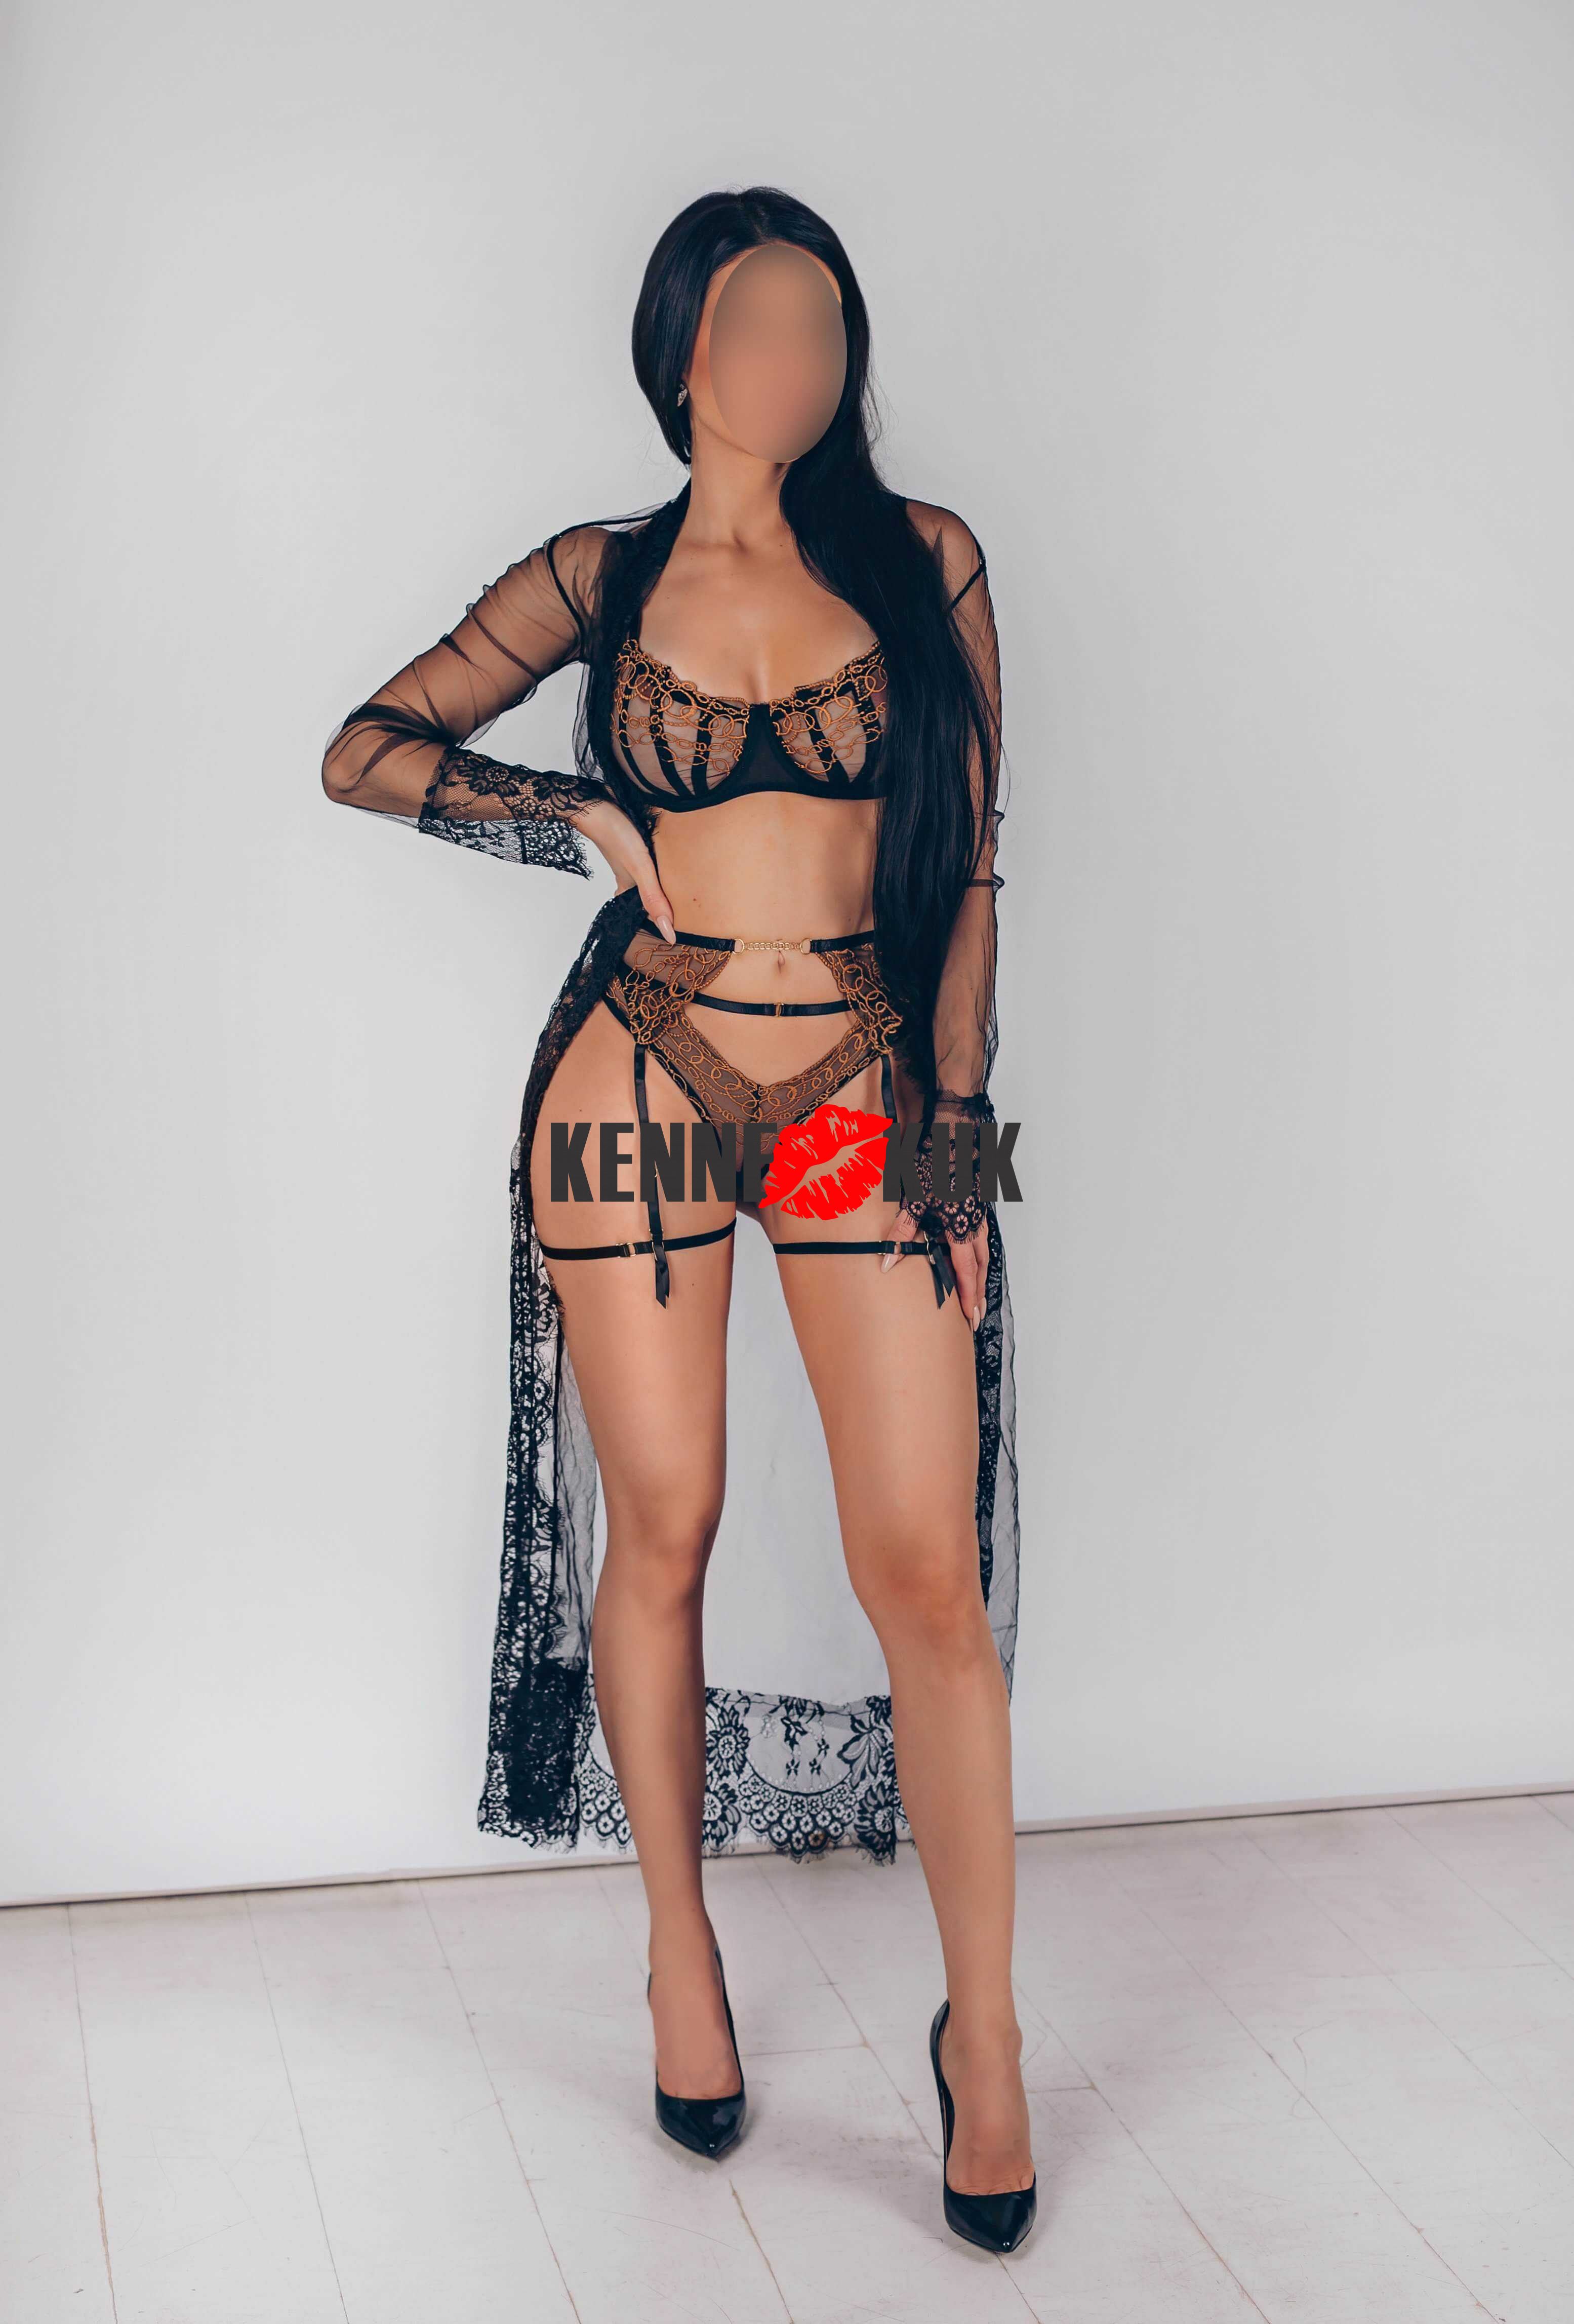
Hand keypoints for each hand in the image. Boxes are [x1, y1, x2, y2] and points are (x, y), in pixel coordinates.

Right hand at [574, 798, 676, 942]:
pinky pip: (647, 861)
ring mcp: (628, 861)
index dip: (662, 922)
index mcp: (628, 888)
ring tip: (683, 891)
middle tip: (685, 914)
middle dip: (663, 904)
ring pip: (648, 878)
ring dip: (662, 884)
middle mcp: (628, 877)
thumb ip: (654, 898)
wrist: (596, 804)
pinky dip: (658, 865)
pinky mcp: (631, 844)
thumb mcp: (640, 869)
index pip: (647, 912)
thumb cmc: (617, 835)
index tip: (677, 935)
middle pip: (648, 896)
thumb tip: (668, 934)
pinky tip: (666, 861)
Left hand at [880, 1099, 993, 1329]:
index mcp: (961, 1227)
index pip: (966, 1271)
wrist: (955, 1128)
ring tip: (976, 1291)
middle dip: (978, 1293)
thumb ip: (902, 1234)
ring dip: (979, 1274)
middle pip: (980, 1267)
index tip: (971, 1318)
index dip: (968, 1296)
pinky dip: (977, 1250)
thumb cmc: (935, 1160)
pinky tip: (969, 1251)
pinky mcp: (977, 1198)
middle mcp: (975, 1222)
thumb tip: (886, 1265)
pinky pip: (980, 1233)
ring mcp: (979, 1210)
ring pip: (983, 1250)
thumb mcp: (914, 1199)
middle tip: (977, 1316)